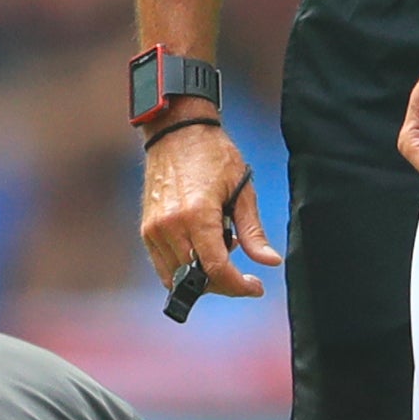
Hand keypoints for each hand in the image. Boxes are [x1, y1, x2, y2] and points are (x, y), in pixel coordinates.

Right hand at [138, 116, 276, 302]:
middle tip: (243, 276)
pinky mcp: (147, 230)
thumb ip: (253, 232)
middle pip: (196, 279)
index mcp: (197, 216)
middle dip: (223, 284)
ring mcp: (154, 230)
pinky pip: (163, 266)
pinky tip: (202, 251)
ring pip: (177, 277)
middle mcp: (171, 227)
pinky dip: (183, 270)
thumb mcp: (242, 190)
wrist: (176, 132)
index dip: (238, 286)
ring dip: (203, 277)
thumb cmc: (213, 156)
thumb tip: (271, 262)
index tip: (255, 287)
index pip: (217, 269)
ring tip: (221, 251)